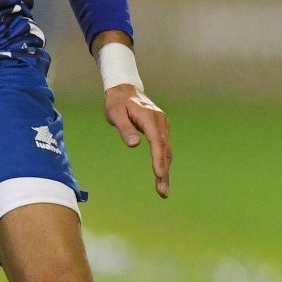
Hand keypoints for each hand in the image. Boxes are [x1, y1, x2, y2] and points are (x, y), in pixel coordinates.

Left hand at [105, 84, 171, 198]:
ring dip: (165, 170)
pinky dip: (164, 161)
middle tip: (163, 192)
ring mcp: (162, 125)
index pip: (157, 142)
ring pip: (167, 150)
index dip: (158, 160)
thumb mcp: (115, 113)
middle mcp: (160, 121)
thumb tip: (134, 144)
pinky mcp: (161, 128)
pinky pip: (164, 147)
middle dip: (164, 172)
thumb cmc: (117, 102)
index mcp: (150, 118)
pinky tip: (162, 174)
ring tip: (163, 189)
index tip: (159, 175)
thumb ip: (125, 129)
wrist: (124, 89)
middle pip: (165, 150)